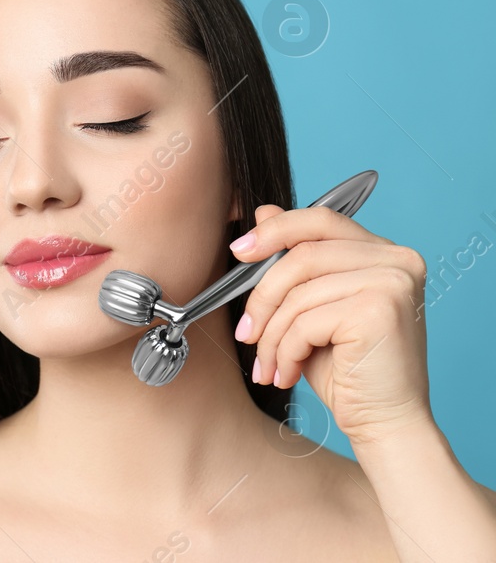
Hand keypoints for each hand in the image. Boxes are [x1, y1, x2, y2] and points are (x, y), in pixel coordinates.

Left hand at [231, 203, 433, 446]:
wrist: (384, 422)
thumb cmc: (347, 370)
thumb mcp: (312, 309)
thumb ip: (295, 261)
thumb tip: (263, 212)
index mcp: (385, 253)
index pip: (321, 220)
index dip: (275, 230)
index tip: (239, 251)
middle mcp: (397, 260)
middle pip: (301, 255)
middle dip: (261, 297)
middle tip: (246, 334)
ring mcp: (392, 282)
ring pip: (298, 292)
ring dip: (270, 334)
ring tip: (267, 365)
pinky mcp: (379, 310)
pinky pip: (305, 321)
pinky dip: (284, 351)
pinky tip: (287, 373)